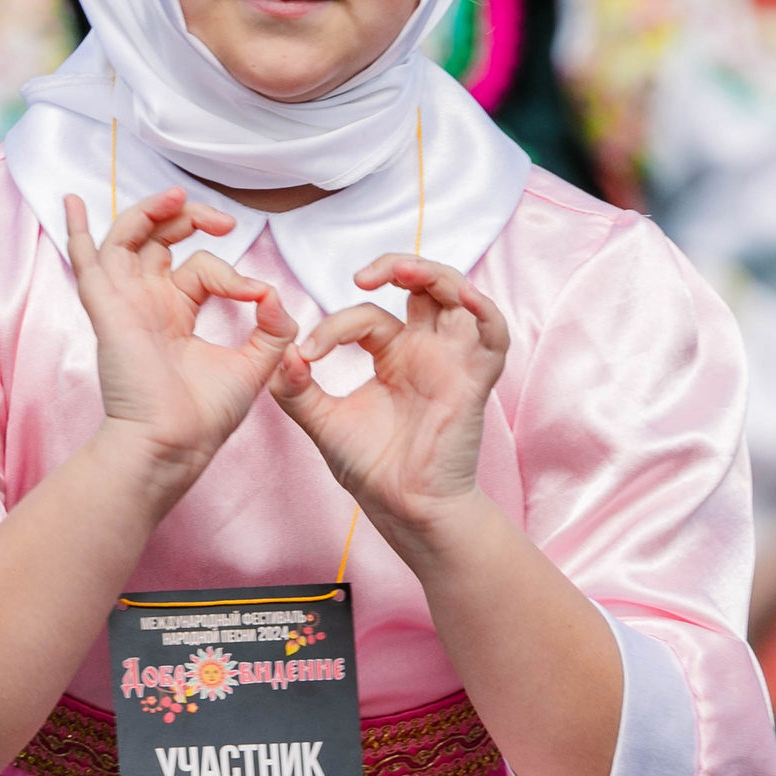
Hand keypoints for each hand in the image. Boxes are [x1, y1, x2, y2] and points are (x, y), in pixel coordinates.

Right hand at [68, 188, 297, 482]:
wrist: (175, 444)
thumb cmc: (205, 416)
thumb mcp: (256, 363)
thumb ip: (273, 327)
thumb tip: (274, 293)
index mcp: (175, 314)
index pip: (199, 268)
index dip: (232, 272)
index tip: (258, 296)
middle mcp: (147, 303)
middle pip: (158, 239)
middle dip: (187, 218)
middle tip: (222, 220)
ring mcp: (125, 304)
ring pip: (126, 239)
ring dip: (149, 211)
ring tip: (176, 196)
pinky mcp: (108, 310)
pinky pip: (87, 262)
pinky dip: (79, 231)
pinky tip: (73, 203)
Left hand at [270, 254, 506, 540]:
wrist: (402, 508)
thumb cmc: (372, 468)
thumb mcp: (322, 421)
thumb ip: (296, 388)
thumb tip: (281, 352)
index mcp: (394, 356)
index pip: (367, 317)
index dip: (335, 327)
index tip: (306, 355)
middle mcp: (426, 351)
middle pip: (424, 287)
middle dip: (398, 267)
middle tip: (362, 276)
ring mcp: (452, 361)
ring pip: (458, 295)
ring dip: (435, 274)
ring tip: (402, 271)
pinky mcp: (474, 379)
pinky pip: (493, 334)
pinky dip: (483, 310)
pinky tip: (462, 298)